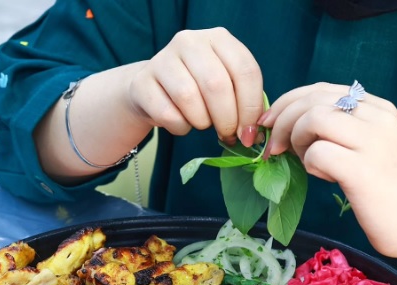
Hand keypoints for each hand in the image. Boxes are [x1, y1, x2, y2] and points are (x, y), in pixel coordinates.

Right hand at [128, 28, 263, 144]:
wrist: (154, 91)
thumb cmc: (198, 91)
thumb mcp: (226, 88)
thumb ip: (243, 104)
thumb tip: (255, 134)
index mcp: (219, 38)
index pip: (245, 71)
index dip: (251, 108)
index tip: (249, 133)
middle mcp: (190, 41)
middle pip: (217, 85)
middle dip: (227, 119)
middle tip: (227, 134)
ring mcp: (163, 59)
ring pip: (190, 100)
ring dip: (201, 122)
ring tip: (201, 123)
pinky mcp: (142, 82)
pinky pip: (168, 114)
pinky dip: (180, 128)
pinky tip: (181, 122)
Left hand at [260, 82, 396, 260]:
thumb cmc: (382, 191)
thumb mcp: (365, 149)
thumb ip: (338, 131)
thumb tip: (288, 125)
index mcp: (378, 109)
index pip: (322, 89)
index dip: (287, 103)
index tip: (269, 122)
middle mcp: (378, 118)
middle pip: (313, 99)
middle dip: (282, 120)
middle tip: (273, 147)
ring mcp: (372, 142)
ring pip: (313, 118)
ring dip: (295, 140)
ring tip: (305, 161)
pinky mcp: (362, 169)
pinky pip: (317, 152)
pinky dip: (309, 164)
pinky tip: (324, 177)